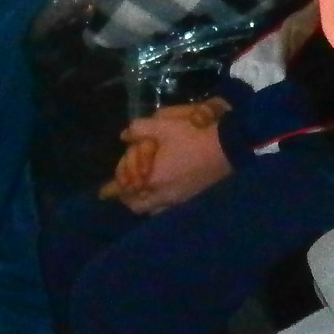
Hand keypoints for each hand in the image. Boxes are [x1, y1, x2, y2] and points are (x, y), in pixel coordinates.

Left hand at [99, 98, 233, 214]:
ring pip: (152, 210)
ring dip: (142, 203)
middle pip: (136, 205)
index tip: (103, 193)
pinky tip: (160, 196)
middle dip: (126, 199)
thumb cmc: (194, 134)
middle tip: (120, 193)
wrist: (230, 147)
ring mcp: (178, 200)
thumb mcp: (164, 124)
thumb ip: (139, 129)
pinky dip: (158, 204)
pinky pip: (167, 209)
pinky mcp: (192, 200)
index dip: (112, 189)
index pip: (124, 188)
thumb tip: (124, 136)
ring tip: (139, 196)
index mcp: (151, 178)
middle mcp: (162, 195)